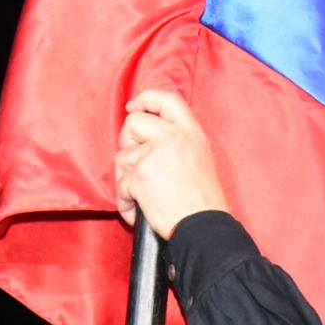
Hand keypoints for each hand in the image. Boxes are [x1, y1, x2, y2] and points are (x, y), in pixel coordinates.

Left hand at [114, 89, 229, 236]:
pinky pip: (120, 185)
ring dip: (126, 179)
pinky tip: (137, 212)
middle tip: (134, 162)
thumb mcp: (201, 157)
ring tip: (141, 197)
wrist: (203, 226)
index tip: (132, 107)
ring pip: (122, 157)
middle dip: (127, 141)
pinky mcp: (139, 176)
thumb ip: (179, 140)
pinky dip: (125, 202)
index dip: (145, 99)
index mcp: (190, 132)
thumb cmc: (204, 201)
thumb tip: (150, 135)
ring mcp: (153, 155)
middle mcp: (172, 138)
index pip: (166, 98)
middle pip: (134, 122)